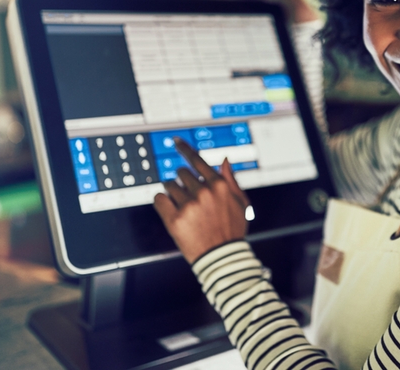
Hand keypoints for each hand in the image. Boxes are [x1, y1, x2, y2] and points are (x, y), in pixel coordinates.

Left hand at [153, 138, 249, 263]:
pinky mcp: (174, 219)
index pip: (197, 160)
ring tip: (182, 206)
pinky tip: (171, 209)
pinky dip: (162, 202)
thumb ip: (230, 179)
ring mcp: (188, 206)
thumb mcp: (241, 202)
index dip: (184, 149)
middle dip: (182, 180)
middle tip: (187, 194)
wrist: (222, 257)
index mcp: (219, 185)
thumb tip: (224, 160)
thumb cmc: (233, 230)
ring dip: (172, 192)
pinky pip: (159, 199)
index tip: (176, 142)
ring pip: (169, 185)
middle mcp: (203, 192)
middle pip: (181, 173)